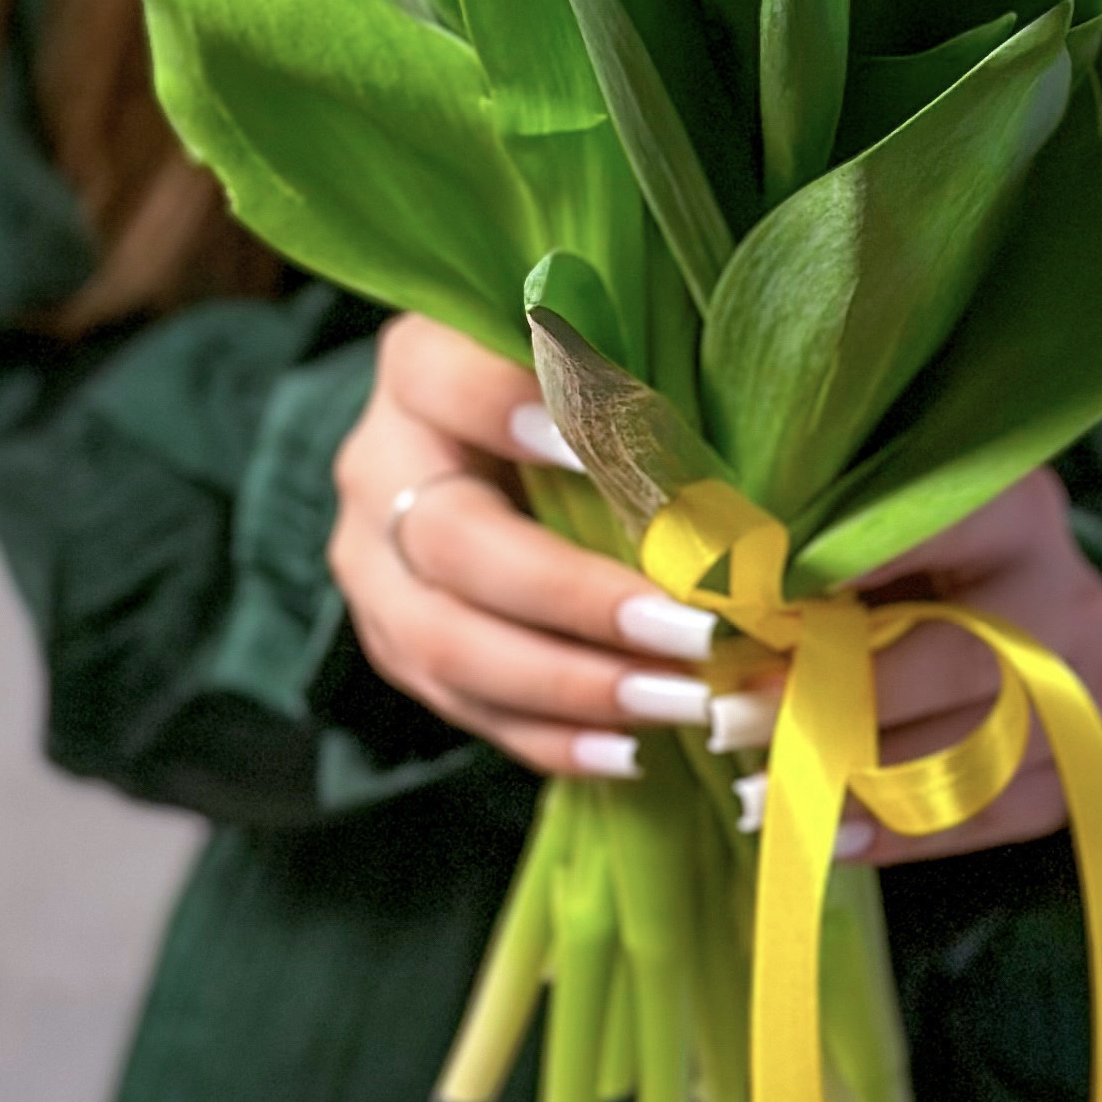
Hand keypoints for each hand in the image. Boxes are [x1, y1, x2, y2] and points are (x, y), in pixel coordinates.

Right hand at [328, 315, 723, 777]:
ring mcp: (373, 564)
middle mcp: (379, 466)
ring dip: (571, 686)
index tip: (590, 446)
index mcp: (419, 366)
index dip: (509, 411)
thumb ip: (629, 386)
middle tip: (689, 631)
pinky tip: (630, 751)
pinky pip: (463, 706)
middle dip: (576, 598)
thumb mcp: (586, 350)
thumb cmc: (564, 383)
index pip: (448, 382)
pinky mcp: (392, 640)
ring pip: (447, 641)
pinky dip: (551, 736)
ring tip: (678, 703)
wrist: (474, 439)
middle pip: (454, 541)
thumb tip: (728, 480)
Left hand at [716, 472, 1101, 866]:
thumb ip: (812, 548)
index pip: (928, 552)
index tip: (747, 645)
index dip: (840, 599)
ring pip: (988, 754)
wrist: (983, 570)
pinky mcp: (1088, 748)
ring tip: (771, 796)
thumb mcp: (859, 512)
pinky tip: (840, 838)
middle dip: (843, 708)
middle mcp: (1067, 588)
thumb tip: (729, 600)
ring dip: (870, 787)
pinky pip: (1007, 812)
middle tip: (739, 727)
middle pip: (963, 667)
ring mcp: (1090, 676)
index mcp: (1015, 506)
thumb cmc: (894, 529)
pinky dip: (919, 832)